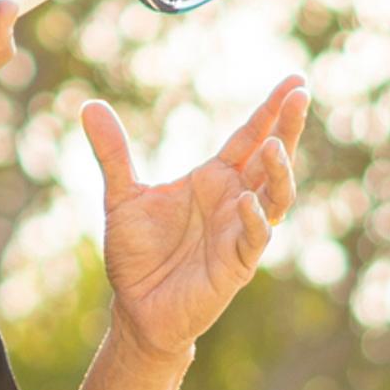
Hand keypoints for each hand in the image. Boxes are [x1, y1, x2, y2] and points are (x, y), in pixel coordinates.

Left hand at [86, 76, 305, 361]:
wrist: (135, 309)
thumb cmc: (137, 255)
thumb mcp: (122, 197)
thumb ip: (113, 154)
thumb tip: (89, 105)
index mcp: (215, 180)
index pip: (250, 137)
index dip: (271, 110)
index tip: (295, 80)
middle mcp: (235, 200)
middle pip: (272, 158)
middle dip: (288, 128)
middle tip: (300, 95)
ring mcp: (240, 232)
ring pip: (274, 197)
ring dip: (278, 172)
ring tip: (274, 147)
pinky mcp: (236, 264)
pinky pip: (253, 239)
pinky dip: (253, 220)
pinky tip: (245, 202)